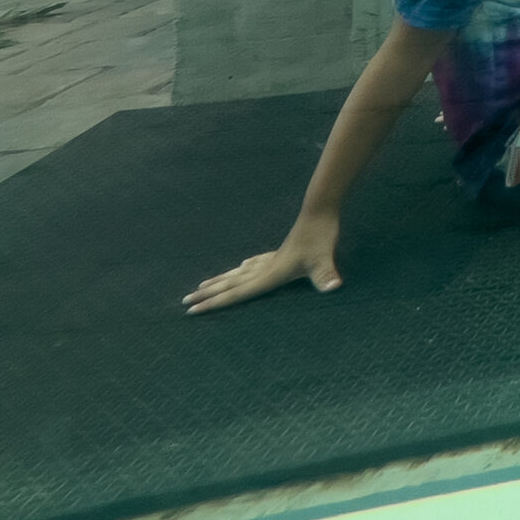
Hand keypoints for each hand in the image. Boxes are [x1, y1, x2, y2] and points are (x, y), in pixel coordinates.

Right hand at [185, 214, 342, 313]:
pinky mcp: (280, 251)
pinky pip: (255, 263)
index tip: (191, 310)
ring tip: (203, 285)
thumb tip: (334, 287)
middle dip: (208, 294)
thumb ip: (326, 274)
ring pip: (239, 272)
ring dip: (221, 280)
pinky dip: (244, 268)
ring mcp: (271, 258)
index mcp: (270, 274)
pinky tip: (243, 265)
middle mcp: (265, 267)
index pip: (236, 293)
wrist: (320, 210)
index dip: (214, 303)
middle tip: (185, 301)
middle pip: (230, 283)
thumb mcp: (324, 259)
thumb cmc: (321, 237)